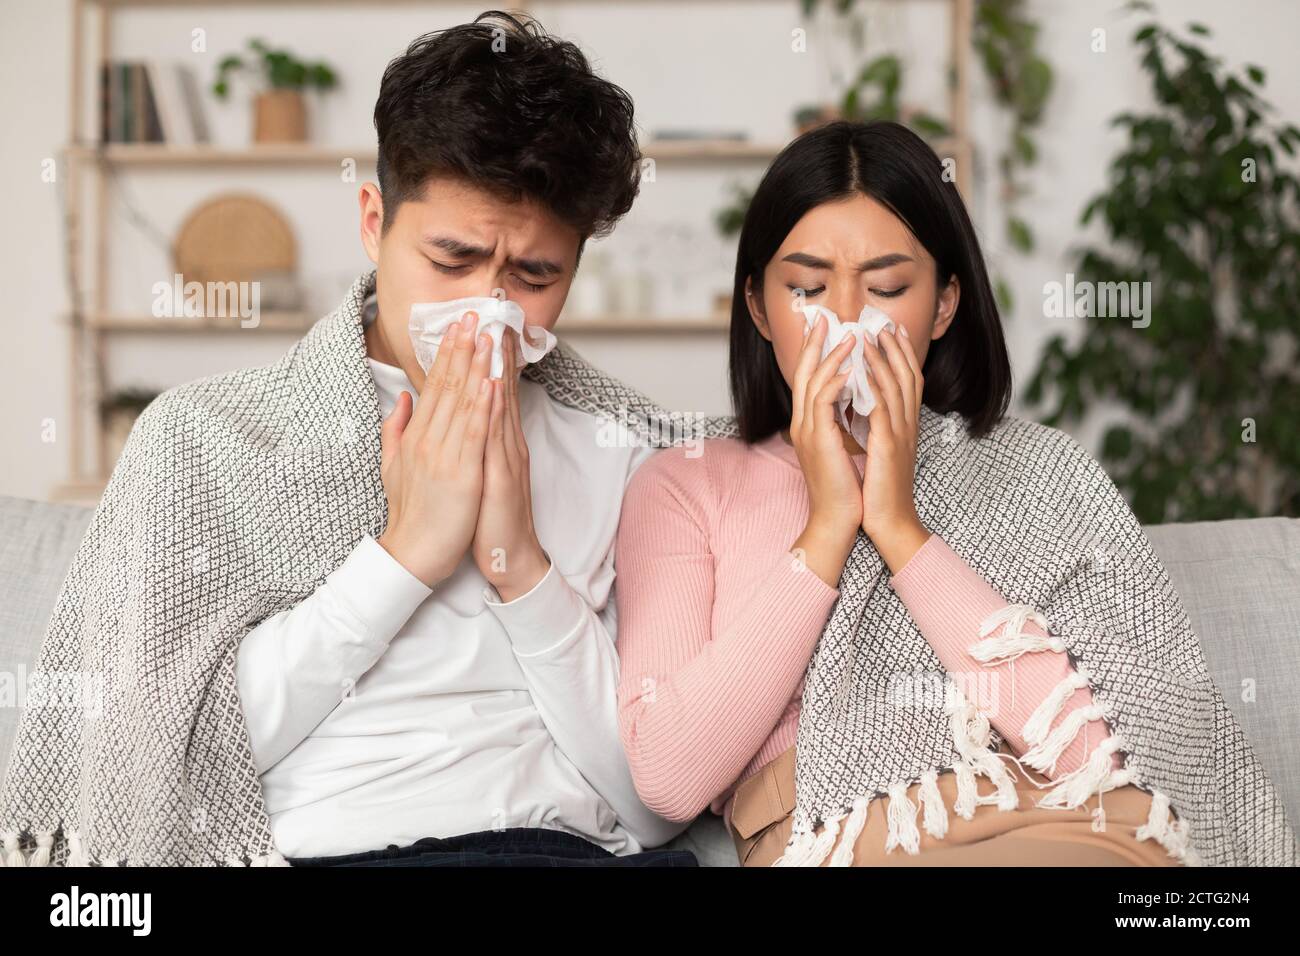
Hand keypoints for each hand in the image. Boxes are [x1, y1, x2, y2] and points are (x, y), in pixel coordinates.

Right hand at [377, 313, 493, 587]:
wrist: (413, 554)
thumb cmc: (410, 514)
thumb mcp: (394, 466)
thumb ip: (395, 430)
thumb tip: (400, 399)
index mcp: (415, 436)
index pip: (433, 386)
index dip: (447, 354)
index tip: (457, 327)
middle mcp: (427, 439)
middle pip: (447, 386)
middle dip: (461, 348)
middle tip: (473, 315)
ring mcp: (443, 455)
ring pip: (462, 402)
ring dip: (475, 366)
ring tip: (486, 336)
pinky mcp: (462, 473)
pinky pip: (474, 432)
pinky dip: (483, 405)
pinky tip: (491, 382)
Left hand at [472, 328, 550, 601]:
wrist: (512, 557)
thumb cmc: (490, 518)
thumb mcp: (477, 472)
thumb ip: (470, 442)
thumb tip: (461, 417)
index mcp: (496, 441)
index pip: (490, 391)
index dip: (486, 358)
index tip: (481, 325)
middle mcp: (506, 443)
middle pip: (500, 388)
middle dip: (495, 351)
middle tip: (491, 312)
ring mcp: (508, 458)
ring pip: (501, 405)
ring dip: (497, 368)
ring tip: (493, 334)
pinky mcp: (504, 476)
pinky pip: (497, 437)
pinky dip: (495, 409)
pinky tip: (492, 385)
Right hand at [787, 313, 862, 586]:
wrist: (838, 519)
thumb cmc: (846, 487)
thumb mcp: (843, 446)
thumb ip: (842, 420)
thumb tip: (854, 396)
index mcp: (808, 423)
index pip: (807, 377)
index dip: (815, 350)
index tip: (827, 327)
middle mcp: (802, 423)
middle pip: (802, 372)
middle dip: (814, 342)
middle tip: (826, 316)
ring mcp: (807, 431)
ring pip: (812, 381)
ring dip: (831, 356)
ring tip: (849, 337)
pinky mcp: (818, 441)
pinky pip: (822, 403)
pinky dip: (834, 382)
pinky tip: (849, 369)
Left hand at [858, 325, 930, 572]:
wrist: (889, 522)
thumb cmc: (881, 491)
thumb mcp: (880, 452)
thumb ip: (877, 427)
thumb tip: (865, 406)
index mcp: (905, 427)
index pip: (907, 382)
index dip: (901, 355)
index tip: (891, 331)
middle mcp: (907, 426)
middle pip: (907, 376)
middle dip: (896, 347)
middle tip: (883, 322)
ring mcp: (900, 435)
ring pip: (895, 387)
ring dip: (883, 358)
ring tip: (870, 335)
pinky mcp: (888, 447)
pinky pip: (882, 409)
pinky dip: (875, 386)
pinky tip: (864, 369)